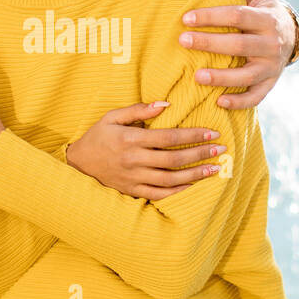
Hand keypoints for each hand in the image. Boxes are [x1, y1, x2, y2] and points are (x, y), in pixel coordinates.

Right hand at [65, 102, 227, 200]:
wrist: (78, 164)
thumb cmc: (97, 137)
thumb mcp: (112, 117)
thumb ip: (139, 110)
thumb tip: (165, 104)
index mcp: (130, 140)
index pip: (169, 137)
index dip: (193, 135)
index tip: (212, 133)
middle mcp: (133, 160)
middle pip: (174, 159)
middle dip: (200, 154)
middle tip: (220, 149)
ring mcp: (133, 178)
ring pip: (170, 180)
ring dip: (195, 175)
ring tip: (214, 169)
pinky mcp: (132, 191)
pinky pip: (159, 194)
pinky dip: (178, 192)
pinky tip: (193, 185)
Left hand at [180, 0, 295, 108]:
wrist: (291, 36)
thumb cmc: (264, 10)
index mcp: (267, 19)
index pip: (238, 16)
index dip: (212, 16)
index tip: (186, 18)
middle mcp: (271, 44)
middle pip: (239, 45)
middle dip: (209, 43)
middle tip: (182, 41)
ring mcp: (271, 67)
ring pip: (247, 75)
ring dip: (222, 77)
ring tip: (196, 76)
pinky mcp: (270, 84)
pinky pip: (255, 97)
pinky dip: (239, 102)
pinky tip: (218, 102)